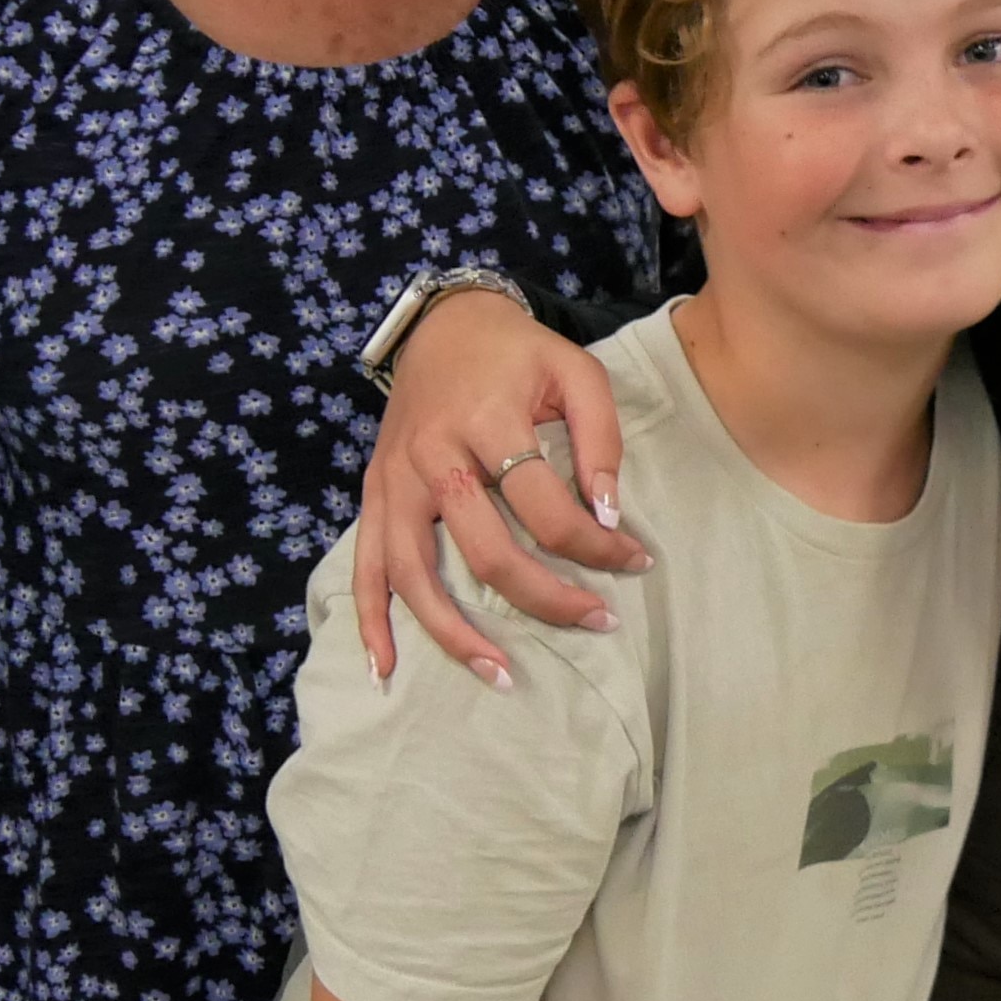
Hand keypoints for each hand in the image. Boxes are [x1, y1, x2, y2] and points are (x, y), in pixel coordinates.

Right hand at [354, 287, 646, 688]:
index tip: (636, 560)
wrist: (443, 324)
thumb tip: (610, 515)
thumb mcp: (576, 371)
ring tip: (502, 676)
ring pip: (416, 574)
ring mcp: (395, 480)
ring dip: (456, 633)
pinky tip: (384, 669)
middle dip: (548, 599)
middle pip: (486, 551)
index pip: (547, 506)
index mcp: (486, 420)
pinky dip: (369, 621)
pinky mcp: (374, 494)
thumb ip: (600, 438)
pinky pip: (364, 567)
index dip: (597, 544)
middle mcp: (433, 456)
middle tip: (599, 622)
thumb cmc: (518, 353)